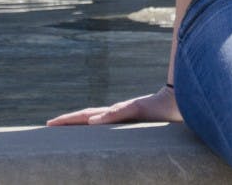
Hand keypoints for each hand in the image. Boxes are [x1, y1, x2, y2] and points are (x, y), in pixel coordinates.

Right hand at [46, 85, 181, 125]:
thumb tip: (93, 121)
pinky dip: (100, 127)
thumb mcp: (138, 109)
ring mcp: (126, 116)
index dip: (68, 120)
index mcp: (115, 111)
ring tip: (69, 131)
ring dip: (82, 124)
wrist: (181, 99)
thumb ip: (118, 112)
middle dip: (69, 122)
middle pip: (88, 116)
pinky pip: (112, 125)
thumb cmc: (162, 105)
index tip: (49, 124)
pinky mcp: (136, 120)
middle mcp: (118, 113)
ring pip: (98, 120)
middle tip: (50, 127)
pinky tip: (101, 133)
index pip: (86, 115)